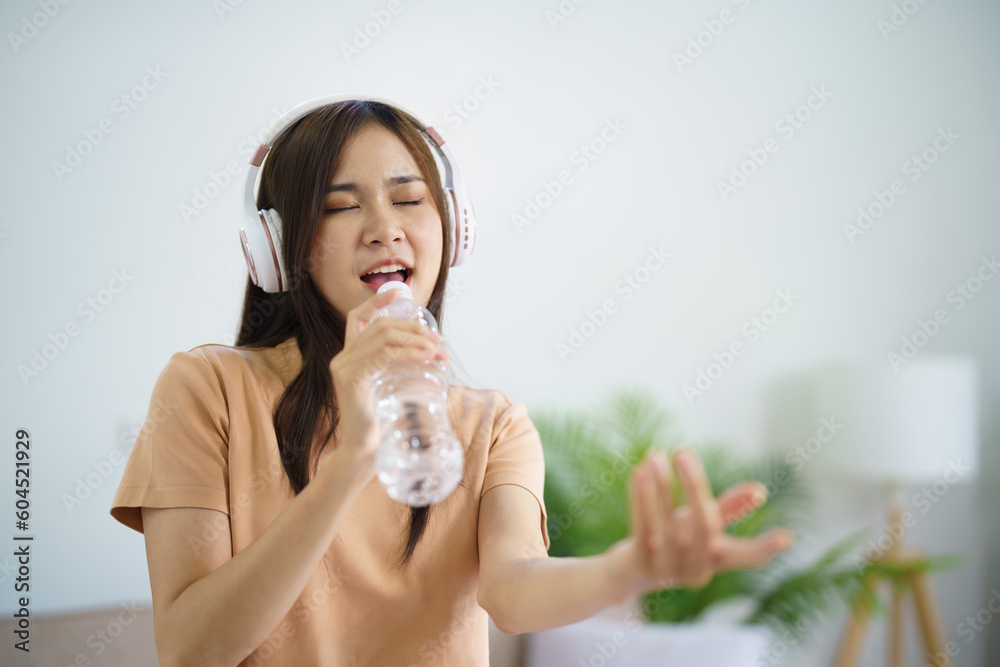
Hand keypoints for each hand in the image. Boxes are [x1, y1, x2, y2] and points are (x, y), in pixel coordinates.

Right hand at [325, 289, 449, 469]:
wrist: (363, 453)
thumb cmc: (380, 423)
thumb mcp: (390, 387)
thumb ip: (400, 368)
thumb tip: (433, 353)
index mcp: (350, 357)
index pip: (359, 318)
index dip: (378, 302)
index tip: (400, 292)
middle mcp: (343, 358)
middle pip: (380, 325)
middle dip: (413, 328)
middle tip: (438, 340)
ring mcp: (344, 367)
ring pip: (383, 336)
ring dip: (416, 340)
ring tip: (438, 351)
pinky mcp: (351, 379)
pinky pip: (383, 356)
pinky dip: (407, 353)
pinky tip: (425, 357)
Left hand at [607, 448, 794, 595]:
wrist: (626, 572)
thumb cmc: (670, 543)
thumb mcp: (697, 526)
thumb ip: (727, 509)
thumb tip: (760, 490)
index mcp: (716, 560)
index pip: (746, 557)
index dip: (766, 549)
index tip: (787, 537)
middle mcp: (696, 570)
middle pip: (705, 527)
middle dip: (695, 486)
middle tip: (684, 451)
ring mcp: (668, 570)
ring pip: (669, 523)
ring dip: (662, 484)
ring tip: (656, 454)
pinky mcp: (641, 564)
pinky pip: (644, 526)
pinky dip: (641, 496)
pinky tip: (640, 470)